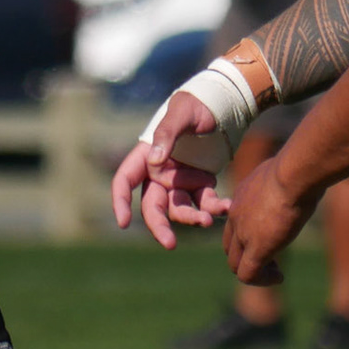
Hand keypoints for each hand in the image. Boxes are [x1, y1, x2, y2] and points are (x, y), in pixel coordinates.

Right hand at [110, 91, 228, 246]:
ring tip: (208, 220)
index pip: (125, 181)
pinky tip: (228, 206)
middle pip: (152, 206)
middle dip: (159, 226)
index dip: (120, 202)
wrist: (225, 105)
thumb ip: (167, 134)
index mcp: (146, 155)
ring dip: (192, 218)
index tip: (123, 223)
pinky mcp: (201, 185)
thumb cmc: (198, 104)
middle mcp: (160, 173)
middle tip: (170, 244)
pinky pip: (205, 203)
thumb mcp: (182, 113)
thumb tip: (155, 161)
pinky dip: (215, 208)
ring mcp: (180, 181)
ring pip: (180, 209)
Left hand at [223, 156, 317, 285]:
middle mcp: (236, 215)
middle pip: (230, 246)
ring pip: (235, 264)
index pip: (235, 223)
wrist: (295, 172)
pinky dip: (262, 280)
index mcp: (243, 196)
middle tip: (273, 259)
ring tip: (276, 272)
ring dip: (255, 272)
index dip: (249, 236)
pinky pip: (247, 275)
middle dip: (248, 256)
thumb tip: (305, 172)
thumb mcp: (287, 170)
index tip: (272, 237)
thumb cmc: (298, 167)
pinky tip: (279, 276)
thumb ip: (288, 177)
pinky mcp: (256, 248)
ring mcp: (243, 233)